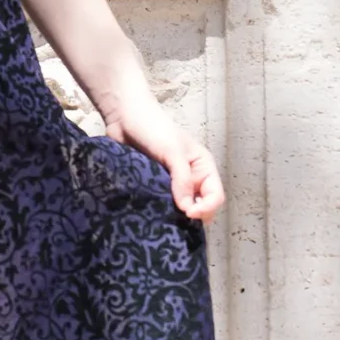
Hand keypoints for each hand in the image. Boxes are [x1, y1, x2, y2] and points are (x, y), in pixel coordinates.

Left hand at [109, 106, 225, 220]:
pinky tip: (150, 215)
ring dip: (174, 217)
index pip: (215, 196)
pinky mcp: (153, 188)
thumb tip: (186, 209)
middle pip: (200, 208)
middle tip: (175, 221)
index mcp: (203, 168)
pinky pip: (161, 206)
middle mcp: (191, 179)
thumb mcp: (172, 151)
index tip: (188, 213)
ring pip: (180, 210)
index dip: (206, 209)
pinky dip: (158, 212)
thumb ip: (182, 179)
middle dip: (192, 217)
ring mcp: (171, 186)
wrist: (124, 118)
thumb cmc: (153, 128)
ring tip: (162, 220)